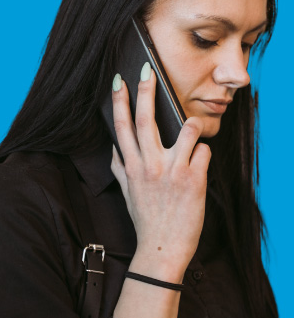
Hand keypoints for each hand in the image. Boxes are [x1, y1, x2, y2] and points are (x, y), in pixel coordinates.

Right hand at [110, 65, 211, 271]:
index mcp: (131, 166)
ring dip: (190, 123)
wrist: (162, 248)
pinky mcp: (193, 179)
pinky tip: (199, 161)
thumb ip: (119, 167)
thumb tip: (114, 147)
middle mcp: (149, 165)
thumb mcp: (127, 191)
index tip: (119, 80)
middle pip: (145, 119)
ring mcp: (172, 171)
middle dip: (145, 90)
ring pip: (185, 129)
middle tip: (146, 69)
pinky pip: (203, 150)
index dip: (119, 100)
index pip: (121, 126)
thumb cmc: (145, 218)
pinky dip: (203, 150)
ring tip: (189, 127)